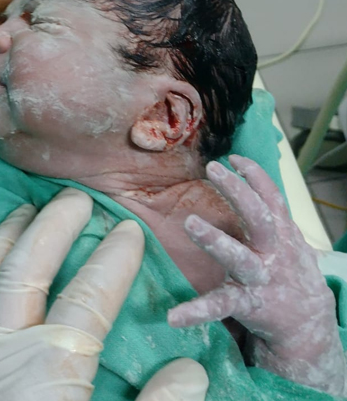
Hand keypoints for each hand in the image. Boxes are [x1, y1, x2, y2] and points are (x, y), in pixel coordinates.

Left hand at [0, 187, 208, 400]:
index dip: (113, 262)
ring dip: (10, 237)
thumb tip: (191, 369)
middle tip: (79, 199)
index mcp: (51, 370)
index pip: (89, 297)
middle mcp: (4, 350)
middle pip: (31, 269)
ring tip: (27, 208)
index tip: (131, 233)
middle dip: (57, 229)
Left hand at [168, 155, 345, 395]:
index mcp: (281, 234)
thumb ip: (269, 215)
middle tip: (213, 168)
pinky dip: (196, 311)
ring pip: (239, 256)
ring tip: (190, 223)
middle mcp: (273, 252)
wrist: (310, 326)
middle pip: (258, 216)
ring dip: (215, 239)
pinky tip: (173, 316)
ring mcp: (260, 278)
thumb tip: (246, 180)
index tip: (234, 157)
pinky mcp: (248, 304)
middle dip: (238, 191)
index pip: (272, 198)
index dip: (255, 176)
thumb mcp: (287, 240)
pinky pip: (220, 306)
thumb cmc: (289, 271)